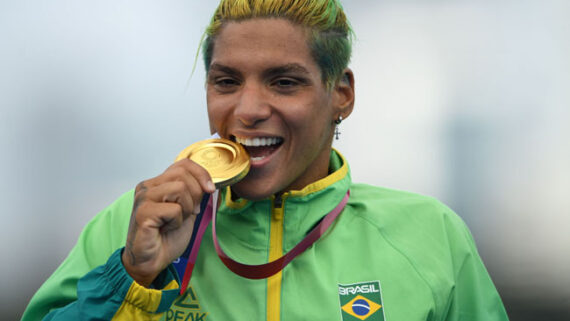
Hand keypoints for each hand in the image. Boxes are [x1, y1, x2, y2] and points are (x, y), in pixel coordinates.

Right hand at [121, 159, 215, 286]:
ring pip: (180, 188)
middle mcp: (147, 186)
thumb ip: (193, 193)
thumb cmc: (166, 237)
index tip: (210, 190)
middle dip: (196, 195)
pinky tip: (167, 229)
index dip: (202, 174)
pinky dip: (177, 221)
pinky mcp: (143, 212)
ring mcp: (143, 198)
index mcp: (157, 183)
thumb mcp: (186, 210)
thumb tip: (208, 183)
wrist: (152, 261)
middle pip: (184, 174)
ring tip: (176, 221)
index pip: (184, 163)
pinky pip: (174, 209)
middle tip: (188, 213)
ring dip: (187, 209)